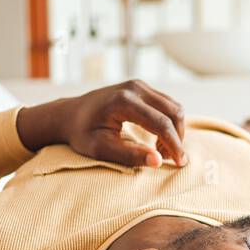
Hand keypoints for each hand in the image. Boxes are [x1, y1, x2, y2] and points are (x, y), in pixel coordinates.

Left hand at [16, 80, 186, 167]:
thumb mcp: (101, 149)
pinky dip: (169, 123)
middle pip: (173, 112)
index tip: (180, 164)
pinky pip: (166, 105)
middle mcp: (135, 88)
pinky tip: (158, 139)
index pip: (160, 123)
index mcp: (123, 101)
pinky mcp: (141, 88)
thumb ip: (129, 155)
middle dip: (178, 138)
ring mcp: (139, 85)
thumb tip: (158, 161)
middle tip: (171, 159)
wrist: (68, 114)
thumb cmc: (81, 134)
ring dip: (175, 131)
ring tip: (161, 150)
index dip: (174, 145)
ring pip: (173, 107)